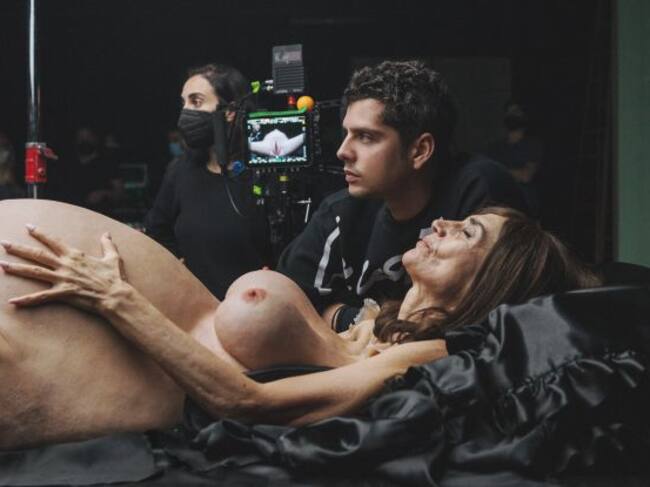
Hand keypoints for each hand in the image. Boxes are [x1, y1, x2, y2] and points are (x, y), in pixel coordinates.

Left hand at [0, 225, 127, 312]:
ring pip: (34, 272)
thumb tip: (106, 234)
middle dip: (19, 248)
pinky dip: (26, 300)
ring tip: (2, 264)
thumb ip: (107, 245)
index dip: (40, 233)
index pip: (53, 241)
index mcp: (75, 255)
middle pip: (37, 254)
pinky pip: (41, 297)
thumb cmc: (114, 277)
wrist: (115, 295)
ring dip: (17, 268)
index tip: (28, 227)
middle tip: (3, 243)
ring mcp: (62, 279)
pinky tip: (13, 302)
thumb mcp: (112, 258)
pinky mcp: (63, 293)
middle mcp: (65, 265)